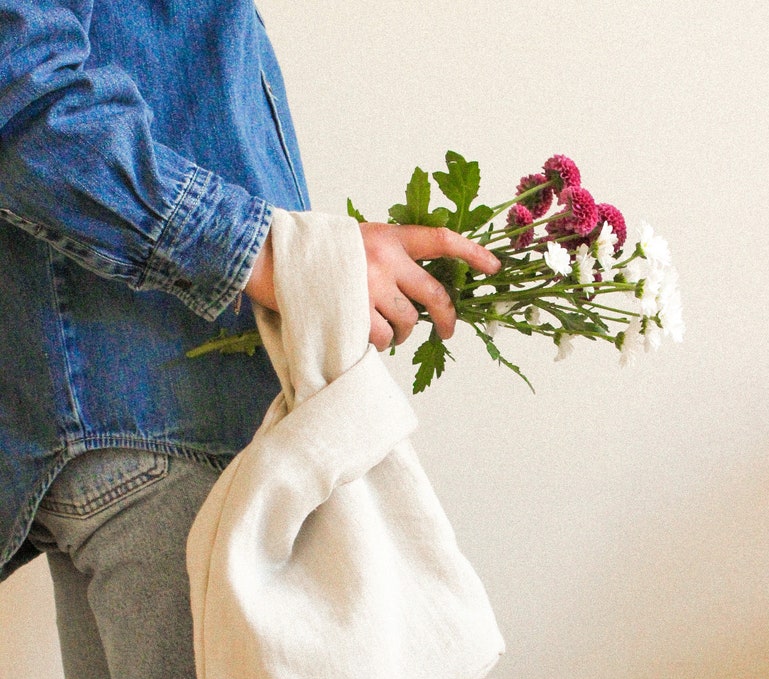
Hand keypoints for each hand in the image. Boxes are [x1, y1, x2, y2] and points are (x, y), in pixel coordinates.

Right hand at [244, 219, 500, 350]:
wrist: (266, 255)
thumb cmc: (309, 252)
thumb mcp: (353, 241)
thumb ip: (384, 259)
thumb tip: (410, 294)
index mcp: (388, 236)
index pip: (441, 239)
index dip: (473, 254)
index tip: (494, 267)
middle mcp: (386, 261)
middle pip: (435, 296)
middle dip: (449, 319)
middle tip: (449, 333)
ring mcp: (373, 289)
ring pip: (407, 324)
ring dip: (401, 336)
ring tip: (383, 333)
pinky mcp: (357, 315)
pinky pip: (382, 339)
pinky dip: (376, 344)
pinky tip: (362, 336)